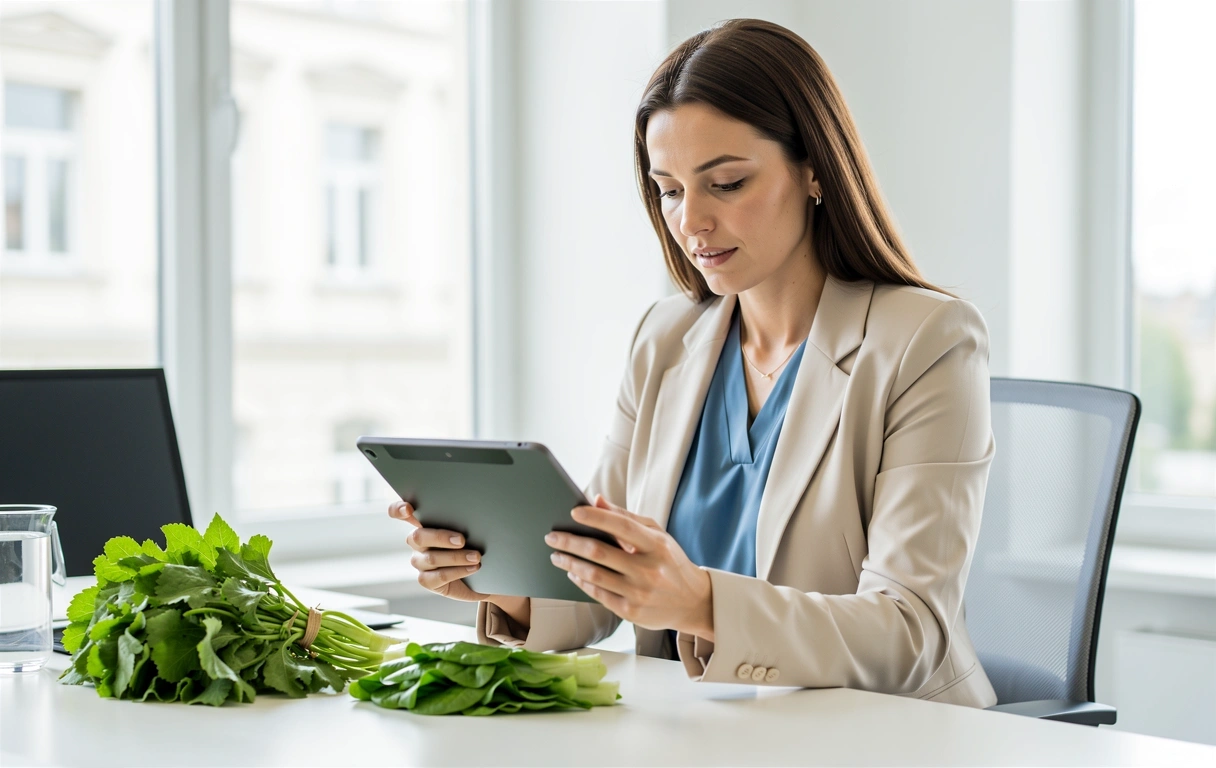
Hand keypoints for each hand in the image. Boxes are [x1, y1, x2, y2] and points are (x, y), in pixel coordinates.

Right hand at [389, 500, 487, 601]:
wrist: (481, 575)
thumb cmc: (473, 545)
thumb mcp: (468, 529)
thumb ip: (461, 520)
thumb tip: (471, 513)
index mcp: (423, 523)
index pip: (399, 512)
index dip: (398, 509)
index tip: (408, 509)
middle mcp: (417, 542)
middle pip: (418, 537)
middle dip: (440, 537)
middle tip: (462, 540)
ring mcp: (419, 562)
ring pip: (431, 558)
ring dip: (456, 557)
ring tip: (476, 557)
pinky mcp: (426, 581)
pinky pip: (439, 576)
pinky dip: (458, 571)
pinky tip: (473, 568)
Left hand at [545, 494, 713, 638]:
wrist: (693, 601)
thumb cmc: (670, 562)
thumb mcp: (657, 535)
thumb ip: (626, 517)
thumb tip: (596, 500)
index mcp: (657, 545)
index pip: (621, 527)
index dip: (596, 518)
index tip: (573, 512)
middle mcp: (648, 569)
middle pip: (599, 552)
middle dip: (570, 542)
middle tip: (552, 536)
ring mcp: (639, 593)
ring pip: (593, 575)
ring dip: (569, 562)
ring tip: (557, 555)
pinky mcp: (631, 611)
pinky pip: (597, 594)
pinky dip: (581, 581)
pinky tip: (573, 571)